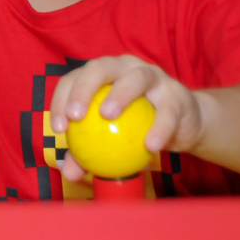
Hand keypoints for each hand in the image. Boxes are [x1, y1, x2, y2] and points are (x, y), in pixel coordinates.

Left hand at [49, 55, 206, 181]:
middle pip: (100, 68)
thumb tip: (69, 173)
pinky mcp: (177, 94)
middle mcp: (125, 67)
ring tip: (107, 116)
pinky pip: (167, 111)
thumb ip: (89, 152)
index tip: (58, 127)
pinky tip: (149, 146)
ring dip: (120, 94)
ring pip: (136, 78)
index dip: (62, 98)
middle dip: (83, 88)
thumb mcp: (110, 138)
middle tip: (75, 116)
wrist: (181, 125)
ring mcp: (153, 75)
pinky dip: (159, 128)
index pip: (75, 78)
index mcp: (103, 73)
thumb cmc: (136, 127)